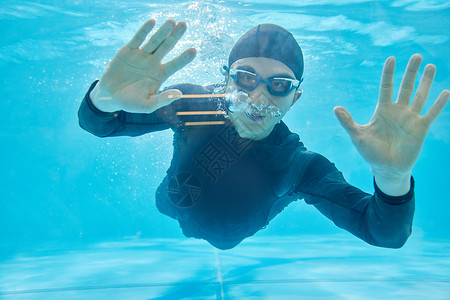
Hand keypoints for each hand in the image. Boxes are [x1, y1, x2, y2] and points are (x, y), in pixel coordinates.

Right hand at [90, 19, 195, 112]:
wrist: (110, 97)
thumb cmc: (131, 103)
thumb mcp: (148, 105)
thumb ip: (163, 100)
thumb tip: (180, 94)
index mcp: (160, 75)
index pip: (175, 64)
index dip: (184, 58)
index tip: (194, 50)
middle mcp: (153, 62)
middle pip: (167, 47)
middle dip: (175, 36)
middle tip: (184, 25)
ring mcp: (141, 55)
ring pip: (155, 41)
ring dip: (163, 31)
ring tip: (172, 21)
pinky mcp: (128, 51)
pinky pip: (138, 39)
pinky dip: (144, 30)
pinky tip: (152, 21)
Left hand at [334, 54, 448, 193]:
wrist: (387, 169)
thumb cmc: (371, 153)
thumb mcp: (358, 136)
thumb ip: (348, 122)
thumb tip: (335, 108)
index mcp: (382, 110)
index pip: (386, 87)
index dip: (389, 74)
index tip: (392, 59)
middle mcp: (398, 111)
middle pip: (406, 87)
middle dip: (411, 72)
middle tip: (417, 55)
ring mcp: (410, 118)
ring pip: (420, 96)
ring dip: (426, 82)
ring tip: (431, 66)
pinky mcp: (421, 128)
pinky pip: (431, 113)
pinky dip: (439, 104)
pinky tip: (446, 91)